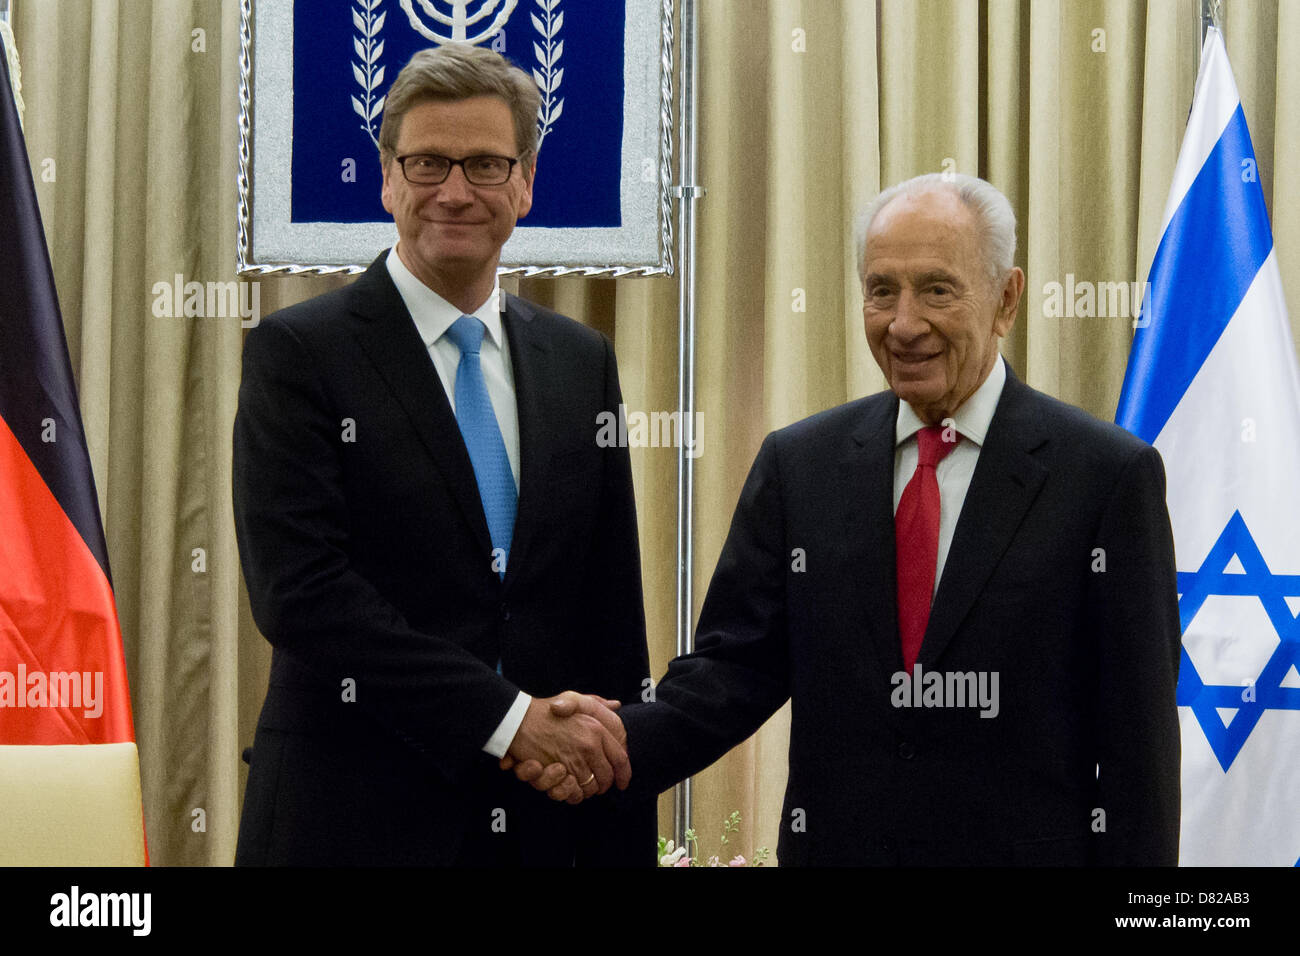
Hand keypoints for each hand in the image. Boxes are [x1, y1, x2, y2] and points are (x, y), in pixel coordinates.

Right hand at [501, 693, 627, 802]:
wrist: (518, 719)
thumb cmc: (546, 709)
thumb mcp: (574, 699)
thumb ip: (596, 703)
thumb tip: (616, 705)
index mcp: (596, 729)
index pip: (621, 758)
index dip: (624, 774)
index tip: (622, 782)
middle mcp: (589, 745)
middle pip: (607, 777)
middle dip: (603, 785)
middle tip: (596, 786)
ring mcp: (574, 759)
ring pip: (591, 787)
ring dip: (586, 790)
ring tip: (579, 784)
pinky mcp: (559, 771)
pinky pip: (574, 791)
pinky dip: (572, 793)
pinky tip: (568, 785)